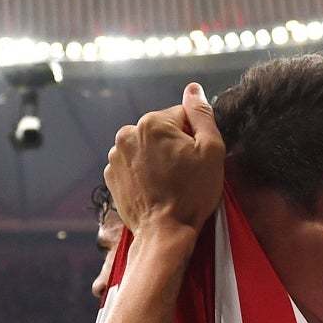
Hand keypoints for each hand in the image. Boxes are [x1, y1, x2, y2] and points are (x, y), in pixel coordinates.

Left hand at [105, 84, 224, 239]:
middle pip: (161, 130)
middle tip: (184, 172)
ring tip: (169, 182)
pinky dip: (143, 172)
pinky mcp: (110, 176)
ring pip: (146, 147)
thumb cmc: (191, 193)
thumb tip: (194, 89)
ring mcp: (115, 156)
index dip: (194, 136)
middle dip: (174, 145)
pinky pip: (132, 164)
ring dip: (157, 158)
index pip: (182, 115)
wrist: (164, 233)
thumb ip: (202, 114)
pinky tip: (154, 188)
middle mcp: (127, 134)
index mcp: (152, 123)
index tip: (196, 158)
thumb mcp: (211, 150)